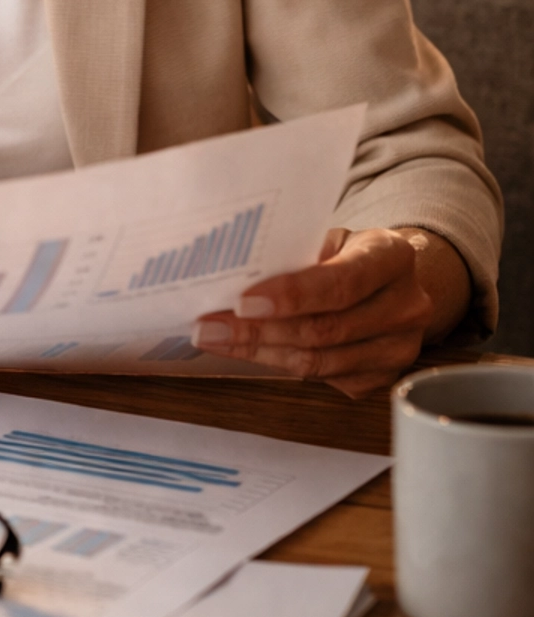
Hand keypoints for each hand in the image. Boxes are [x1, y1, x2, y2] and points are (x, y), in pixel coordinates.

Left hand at [192, 226, 471, 398]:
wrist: (390, 281)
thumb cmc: (348, 253)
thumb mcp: (331, 237)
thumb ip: (296, 253)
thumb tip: (231, 275)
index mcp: (393, 257)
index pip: (341, 282)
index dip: (291, 295)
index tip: (243, 302)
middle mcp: (407, 306)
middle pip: (325, 329)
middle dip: (259, 331)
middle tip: (209, 326)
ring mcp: (398, 349)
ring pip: (318, 361)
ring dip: (259, 352)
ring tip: (215, 339)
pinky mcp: (380, 378)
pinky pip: (321, 379)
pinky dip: (277, 364)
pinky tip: (245, 350)